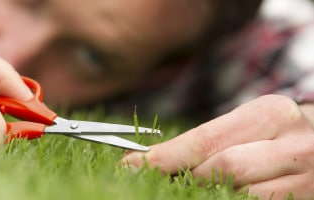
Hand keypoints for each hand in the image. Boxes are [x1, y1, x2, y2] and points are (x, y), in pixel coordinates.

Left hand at [122, 95, 313, 199]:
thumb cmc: (277, 131)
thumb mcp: (249, 122)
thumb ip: (212, 139)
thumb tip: (158, 158)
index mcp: (271, 114)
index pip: (208, 140)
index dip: (167, 156)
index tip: (134, 164)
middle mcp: (293, 145)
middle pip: (223, 169)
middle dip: (187, 176)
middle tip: (159, 177)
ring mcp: (304, 178)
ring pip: (239, 194)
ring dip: (205, 192)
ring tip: (188, 184)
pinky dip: (227, 199)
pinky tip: (215, 193)